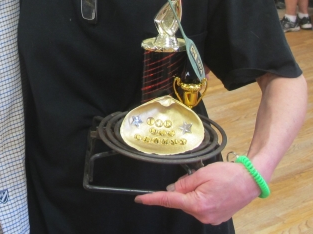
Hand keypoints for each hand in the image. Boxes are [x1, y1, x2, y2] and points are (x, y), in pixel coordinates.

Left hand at [134, 161, 260, 224]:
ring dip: (193, 193)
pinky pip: (200, 207)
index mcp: (198, 204)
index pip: (169, 200)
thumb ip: (184, 182)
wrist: (251, 181)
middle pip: (181, 201)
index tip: (140, 199)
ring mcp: (210, 219)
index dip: (153, 199)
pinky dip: (200, 197)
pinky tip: (212, 190)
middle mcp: (203, 216)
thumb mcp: (202, 174)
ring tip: (209, 183)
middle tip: (198, 177)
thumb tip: (172, 189)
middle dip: (183, 188)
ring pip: (190, 204)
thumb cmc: (228, 175)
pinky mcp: (216, 218)